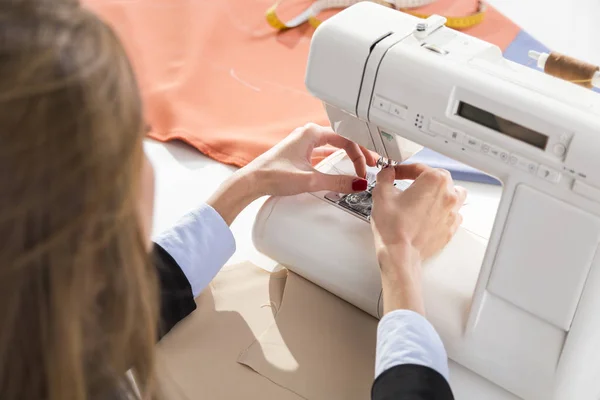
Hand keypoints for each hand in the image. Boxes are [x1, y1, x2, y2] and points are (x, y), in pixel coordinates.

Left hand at [207, 123, 377, 224]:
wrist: (251, 182)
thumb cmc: (273, 175)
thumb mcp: (310, 180)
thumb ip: (337, 182)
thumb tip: (358, 184)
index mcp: (311, 133)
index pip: (346, 139)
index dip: (360, 154)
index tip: (366, 168)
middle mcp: (307, 134)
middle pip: (341, 140)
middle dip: (356, 154)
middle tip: (368, 167)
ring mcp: (302, 143)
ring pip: (332, 146)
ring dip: (346, 156)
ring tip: (358, 166)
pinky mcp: (298, 153)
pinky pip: (323, 152)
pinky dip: (334, 159)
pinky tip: (339, 166)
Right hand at [370, 164, 466, 314]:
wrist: (401, 255)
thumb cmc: (393, 227)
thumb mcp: (381, 194)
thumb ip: (385, 177)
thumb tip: (387, 173)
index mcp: (434, 180)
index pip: (419, 167)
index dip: (403, 169)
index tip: (395, 174)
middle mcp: (448, 194)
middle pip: (438, 178)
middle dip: (422, 179)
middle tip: (407, 184)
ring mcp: (452, 212)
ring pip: (453, 194)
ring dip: (440, 192)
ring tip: (425, 197)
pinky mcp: (451, 228)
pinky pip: (452, 213)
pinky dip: (443, 211)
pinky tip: (429, 214)